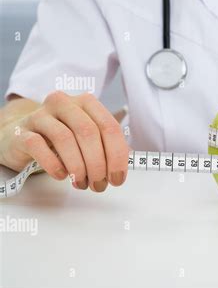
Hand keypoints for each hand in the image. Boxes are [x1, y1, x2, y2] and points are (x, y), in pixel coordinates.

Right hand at [0, 91, 128, 191]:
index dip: (117, 156)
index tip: (118, 179)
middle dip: (98, 164)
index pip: (110, 127)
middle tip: (99, 185)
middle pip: (89, 132)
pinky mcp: (21, 131)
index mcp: (86, 103)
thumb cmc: (61, 140)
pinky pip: (38, 146)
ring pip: (65, 139)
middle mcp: (64, 104)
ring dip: (78, 167)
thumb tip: (128, 162)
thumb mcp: (87, 138)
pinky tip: (62, 175)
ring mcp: (40, 115)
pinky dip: (54, 165)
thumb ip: (108, 146)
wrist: (20, 136)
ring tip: (81, 184)